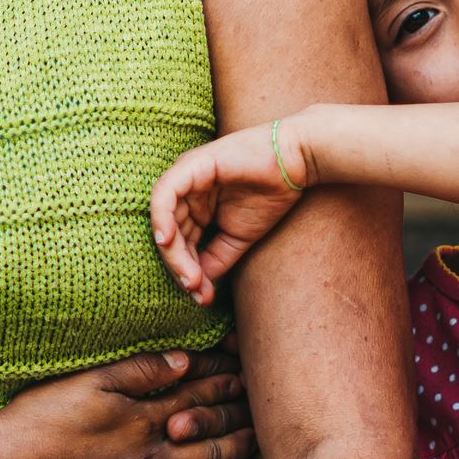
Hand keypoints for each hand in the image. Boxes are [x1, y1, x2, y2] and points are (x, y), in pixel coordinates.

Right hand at [0, 348, 260, 458]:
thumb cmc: (42, 416)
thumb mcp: (91, 379)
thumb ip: (142, 369)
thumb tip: (187, 361)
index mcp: (145, 419)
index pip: (199, 400)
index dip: (227, 387)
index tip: (248, 379)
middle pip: (212, 446)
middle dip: (242, 432)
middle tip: (264, 428)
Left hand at [150, 116, 317, 305]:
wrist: (297, 163)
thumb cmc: (270, 194)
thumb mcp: (239, 237)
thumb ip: (217, 258)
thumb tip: (199, 286)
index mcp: (195, 205)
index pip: (179, 242)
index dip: (187, 270)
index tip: (201, 296)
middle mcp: (186, 191)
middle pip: (169, 234)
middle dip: (179, 266)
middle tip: (195, 290)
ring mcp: (186, 176)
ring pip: (163, 219)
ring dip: (174, 253)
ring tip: (191, 278)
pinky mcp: (191, 165)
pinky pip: (165, 194)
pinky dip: (161, 218)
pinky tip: (167, 241)